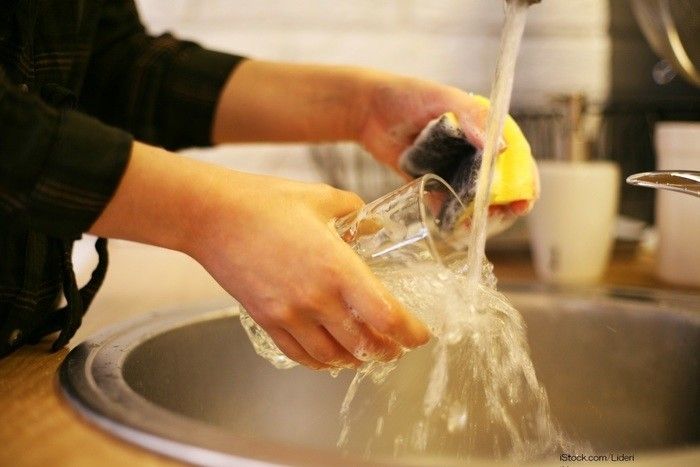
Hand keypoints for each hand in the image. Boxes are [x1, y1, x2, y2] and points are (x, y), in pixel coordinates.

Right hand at [189, 172, 429, 369]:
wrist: (212, 216)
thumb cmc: (266, 202)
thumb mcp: (322, 198)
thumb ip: (355, 214)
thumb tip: (373, 226)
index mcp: (337, 267)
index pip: (385, 316)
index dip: (410, 332)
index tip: (420, 334)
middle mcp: (316, 298)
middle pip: (364, 344)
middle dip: (388, 350)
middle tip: (398, 347)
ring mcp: (289, 314)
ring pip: (332, 356)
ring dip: (356, 360)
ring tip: (367, 354)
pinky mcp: (266, 320)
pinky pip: (299, 354)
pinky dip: (320, 362)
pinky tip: (330, 357)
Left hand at [356, 72, 537, 214]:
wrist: (368, 110)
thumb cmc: (407, 95)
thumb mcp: (443, 98)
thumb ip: (473, 118)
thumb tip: (500, 147)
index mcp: (484, 129)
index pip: (515, 157)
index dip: (524, 180)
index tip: (525, 200)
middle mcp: (473, 152)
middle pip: (500, 184)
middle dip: (504, 205)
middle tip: (498, 216)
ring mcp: (452, 170)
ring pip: (475, 199)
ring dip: (480, 215)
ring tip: (474, 225)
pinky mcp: (431, 183)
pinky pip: (446, 205)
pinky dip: (452, 217)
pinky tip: (453, 226)